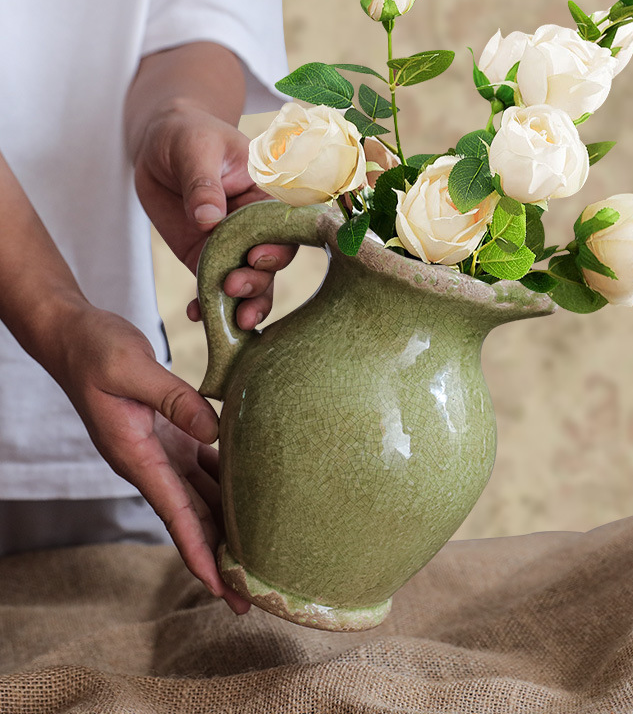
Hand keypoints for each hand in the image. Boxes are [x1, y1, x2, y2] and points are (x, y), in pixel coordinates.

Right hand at [51, 302, 249, 613]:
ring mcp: (162, 450)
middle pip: (193, 520)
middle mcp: (151, 462)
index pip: (174, 515)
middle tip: (250, 595)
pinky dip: (228, 481)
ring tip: (257, 554)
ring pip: (202, 496)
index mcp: (136, 457)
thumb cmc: (95, 350)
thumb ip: (174, 399)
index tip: (221, 587)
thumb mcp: (132, 369)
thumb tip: (215, 431)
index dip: (199, 553)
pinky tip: (255, 489)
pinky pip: (206, 465)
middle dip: (219, 558)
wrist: (76, 335)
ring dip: (227, 526)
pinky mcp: (172, 432)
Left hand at [134, 101, 296, 328]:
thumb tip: (207, 218)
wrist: (159, 144)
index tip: (257, 257)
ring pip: (251, 283)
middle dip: (259, 281)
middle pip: (272, 263)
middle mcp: (257, 227)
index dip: (279, 247)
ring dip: (246, 304)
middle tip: (234, 287)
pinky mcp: (207, 259)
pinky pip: (213, 289)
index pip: (286, 227)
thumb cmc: (187, 134)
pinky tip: (198, 316)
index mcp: (268, 197)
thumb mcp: (195, 148)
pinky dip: (208, 307)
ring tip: (234, 322)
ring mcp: (233, 246)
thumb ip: (202, 183)